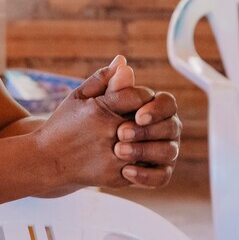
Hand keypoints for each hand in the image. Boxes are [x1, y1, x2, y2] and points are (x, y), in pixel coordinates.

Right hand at [37, 66, 155, 189]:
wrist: (47, 160)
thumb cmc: (63, 124)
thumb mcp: (77, 97)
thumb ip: (102, 79)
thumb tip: (123, 61)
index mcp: (100, 109)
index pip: (139, 97)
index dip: (143, 96)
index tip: (137, 99)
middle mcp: (109, 133)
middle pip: (147, 122)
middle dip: (147, 119)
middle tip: (141, 118)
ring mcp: (113, 157)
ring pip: (149, 147)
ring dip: (148, 140)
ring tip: (139, 136)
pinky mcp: (115, 177)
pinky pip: (143, 168)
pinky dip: (143, 160)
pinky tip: (135, 153)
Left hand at [80, 56, 181, 187]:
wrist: (66, 151)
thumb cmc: (80, 121)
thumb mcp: (90, 102)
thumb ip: (109, 85)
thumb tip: (122, 62)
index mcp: (149, 106)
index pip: (167, 103)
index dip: (155, 108)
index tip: (136, 115)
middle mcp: (161, 128)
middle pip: (172, 127)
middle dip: (148, 131)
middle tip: (121, 134)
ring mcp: (160, 151)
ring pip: (169, 152)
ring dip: (145, 151)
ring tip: (118, 152)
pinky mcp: (153, 173)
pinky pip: (161, 177)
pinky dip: (146, 175)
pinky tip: (125, 171)